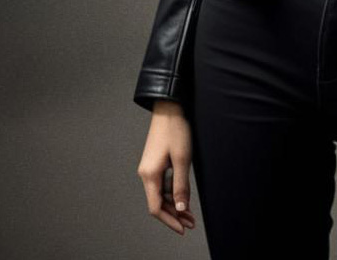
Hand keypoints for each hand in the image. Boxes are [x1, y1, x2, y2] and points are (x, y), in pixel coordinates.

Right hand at [137, 100, 196, 235]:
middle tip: (191, 223)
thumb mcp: (182, 159)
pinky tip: (183, 195)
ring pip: (160, 194)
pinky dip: (172, 192)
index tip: (182, 229)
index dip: (169, 221)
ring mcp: (149, 168)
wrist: (169, 108)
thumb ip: (180, 186)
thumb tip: (179, 209)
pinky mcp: (154, 162)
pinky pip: (161, 183)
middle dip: (174, 215)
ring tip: (190, 213)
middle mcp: (146, 174)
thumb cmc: (175, 130)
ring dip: (174, 204)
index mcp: (150, 175)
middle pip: (157, 203)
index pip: (155, 208)